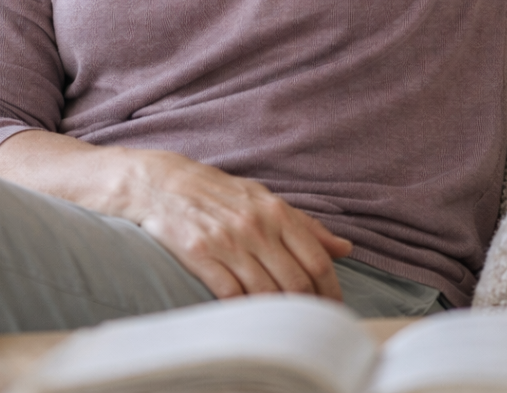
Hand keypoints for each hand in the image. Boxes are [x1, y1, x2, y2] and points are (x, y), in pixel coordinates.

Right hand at [121, 149, 351, 300]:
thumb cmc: (218, 192)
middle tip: (308, 323)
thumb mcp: (263, 199)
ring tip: (281, 324)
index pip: (316, 260)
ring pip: (266, 293)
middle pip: (295, 282)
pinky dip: (243, 310)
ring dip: (277, 312)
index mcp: (274, 211)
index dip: (330, 290)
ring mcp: (227, 242)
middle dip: (307, 308)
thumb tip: (345, 248)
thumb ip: (304, 225)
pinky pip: (231, 294)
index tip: (332, 308)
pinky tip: (248, 314)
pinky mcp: (200, 254)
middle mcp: (255, 226)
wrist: (161, 183)